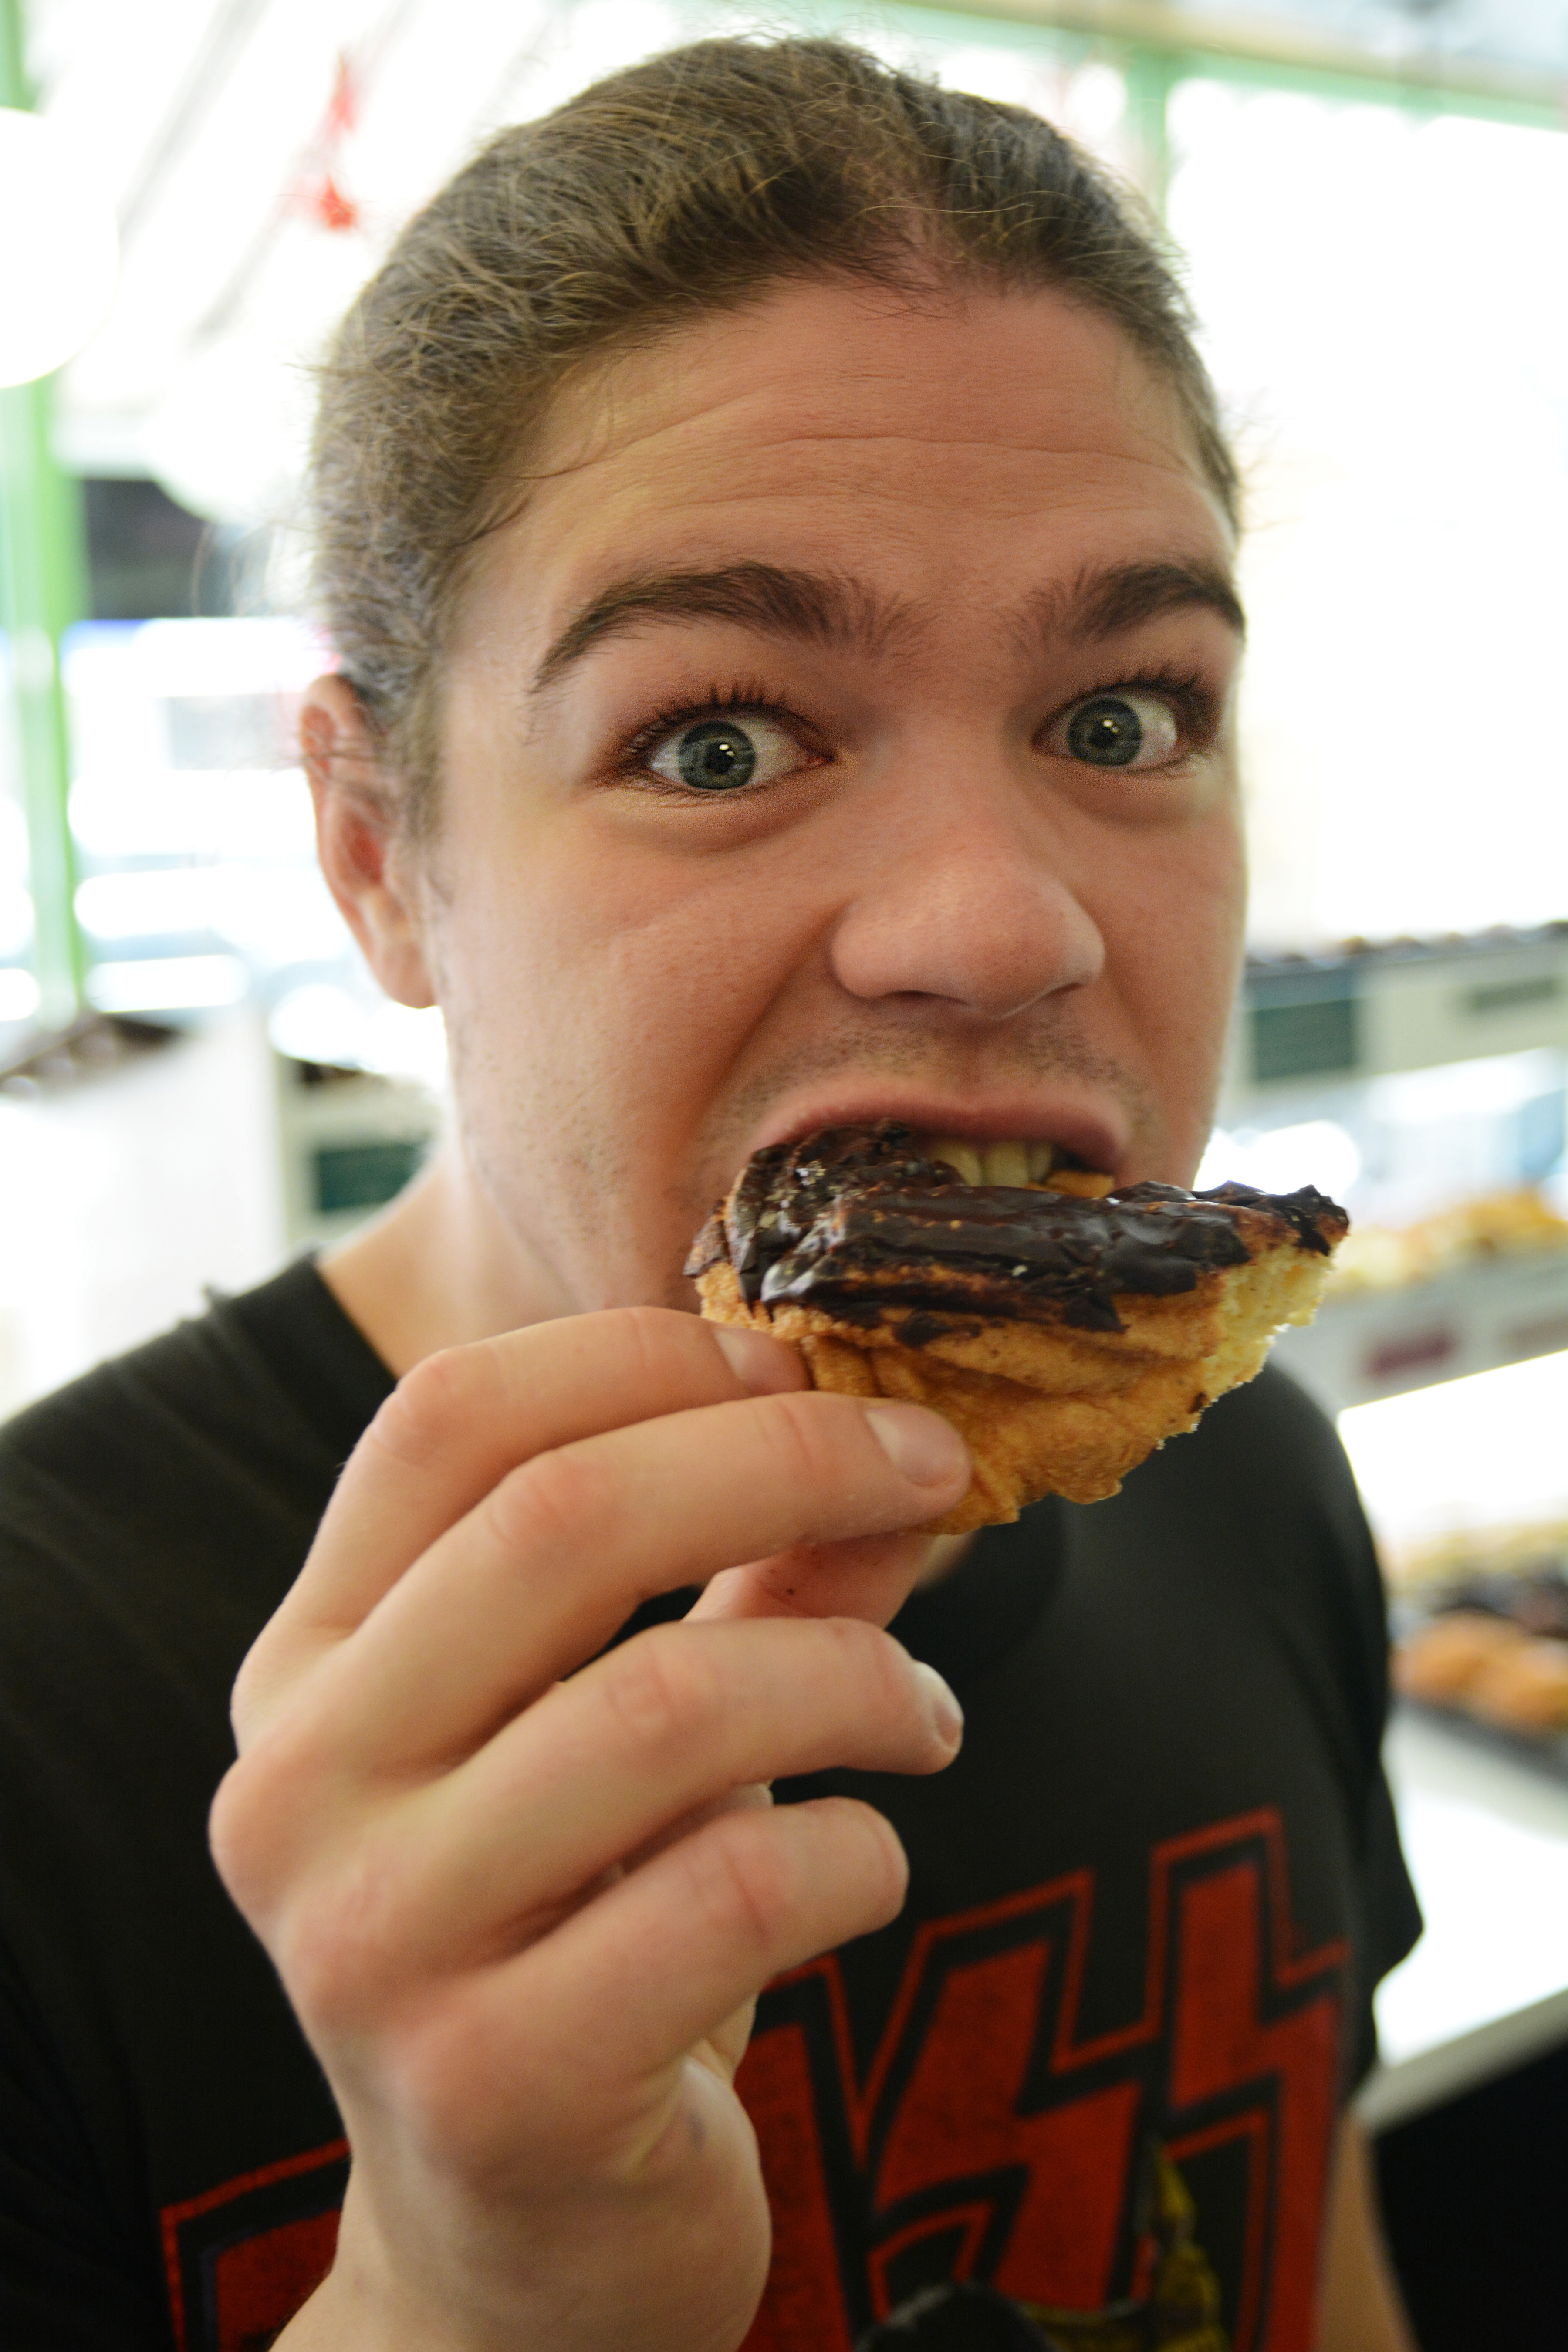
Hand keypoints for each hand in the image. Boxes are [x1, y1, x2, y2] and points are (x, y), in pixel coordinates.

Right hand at [209, 1307, 969, 2351]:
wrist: (522, 2244)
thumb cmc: (583, 1940)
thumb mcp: (639, 1738)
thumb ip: (748, 1581)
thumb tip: (890, 1442)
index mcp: (308, 1666)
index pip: (449, 1420)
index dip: (645, 1358)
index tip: (798, 1364)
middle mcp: (300, 1787)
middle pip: (559, 1521)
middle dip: (789, 1460)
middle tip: (929, 1470)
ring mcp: (373, 1941)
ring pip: (668, 1703)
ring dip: (856, 1676)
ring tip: (925, 1711)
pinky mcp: (489, 2083)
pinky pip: (734, 1891)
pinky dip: (858, 1852)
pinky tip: (870, 1864)